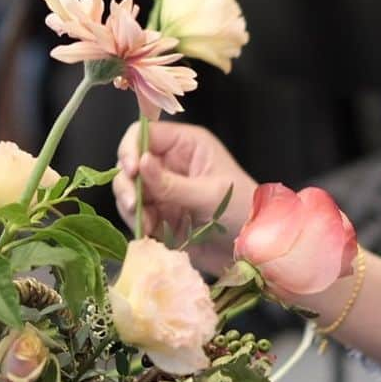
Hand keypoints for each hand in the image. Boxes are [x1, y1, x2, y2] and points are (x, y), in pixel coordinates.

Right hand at [113, 122, 256, 275]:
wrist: (254, 247)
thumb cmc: (242, 209)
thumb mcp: (209, 194)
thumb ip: (171, 183)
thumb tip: (140, 164)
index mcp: (186, 145)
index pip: (145, 134)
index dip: (131, 148)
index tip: (131, 170)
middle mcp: (170, 163)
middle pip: (131, 163)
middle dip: (126, 183)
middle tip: (133, 205)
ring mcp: (163, 190)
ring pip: (130, 191)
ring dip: (131, 207)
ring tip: (147, 225)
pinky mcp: (160, 214)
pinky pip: (137, 214)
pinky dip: (138, 223)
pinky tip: (152, 233)